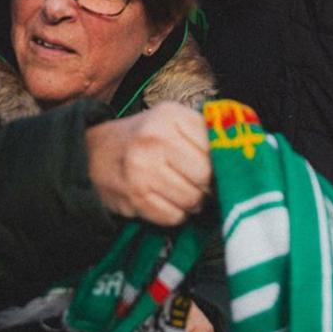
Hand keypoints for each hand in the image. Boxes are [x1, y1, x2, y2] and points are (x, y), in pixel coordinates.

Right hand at [84, 103, 211, 225]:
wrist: (93, 154)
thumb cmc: (143, 138)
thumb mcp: (171, 121)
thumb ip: (204, 133)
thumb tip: (239, 158)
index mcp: (170, 115)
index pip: (216, 146)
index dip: (221, 161)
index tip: (217, 166)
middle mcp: (155, 139)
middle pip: (206, 176)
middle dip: (207, 185)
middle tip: (200, 183)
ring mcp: (142, 170)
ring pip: (192, 199)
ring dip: (192, 201)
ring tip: (181, 190)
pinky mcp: (135, 197)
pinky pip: (174, 217)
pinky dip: (176, 214)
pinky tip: (166, 201)